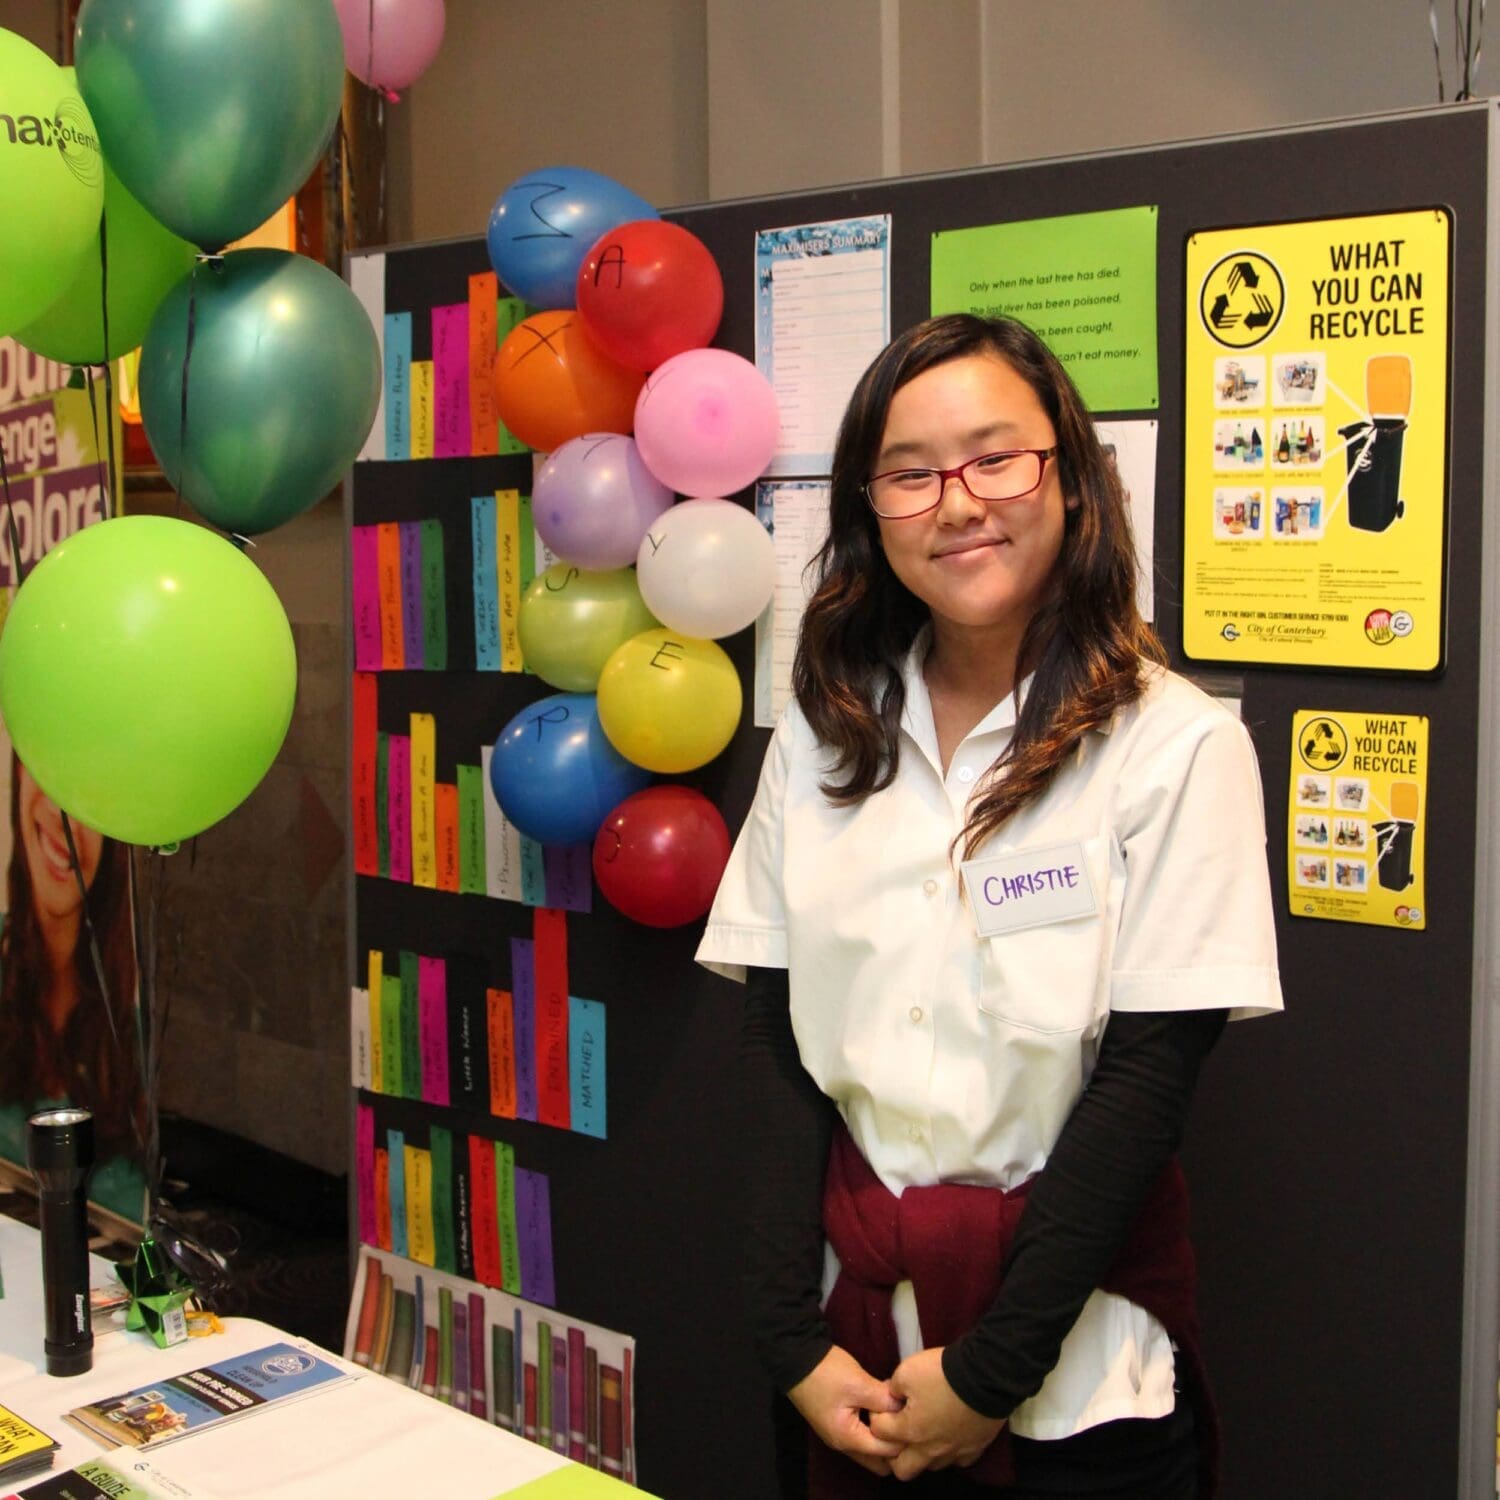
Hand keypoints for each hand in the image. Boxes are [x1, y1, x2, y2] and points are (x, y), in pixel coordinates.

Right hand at [787, 1346, 905, 1475]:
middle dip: (895, 1446)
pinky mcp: (836, 1422)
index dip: (903, 1438)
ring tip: (898, 1415)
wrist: (795, 1357)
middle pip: (878, 1460)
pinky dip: (873, 1429)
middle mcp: (842, 1444)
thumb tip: (905, 1410)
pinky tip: (883, 1410)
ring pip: (869, 1449)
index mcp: (847, 1438)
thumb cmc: (826, 1372)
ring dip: (884, 1437)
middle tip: (908, 1422)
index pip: (886, 1453)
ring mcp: (837, 1434)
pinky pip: (862, 1436)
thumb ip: (884, 1400)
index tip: (915, 1419)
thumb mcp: (858, 1383)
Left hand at [868, 1347, 1004, 1479]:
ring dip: (923, 1452)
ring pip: (930, 1466)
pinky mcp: (974, 1450)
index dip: (877, 1415)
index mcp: (910, 1431)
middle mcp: (930, 1450)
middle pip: (902, 1469)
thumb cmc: (943, 1373)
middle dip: (894, 1453)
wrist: (986, 1375)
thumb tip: (892, 1397)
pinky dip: (949, 1450)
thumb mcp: (907, 1370)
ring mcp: (954, 1453)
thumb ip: (893, 1388)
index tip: (884, 1404)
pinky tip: (949, 1433)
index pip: (879, 1433)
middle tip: (898, 1431)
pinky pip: (956, 1460)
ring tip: (925, 1429)